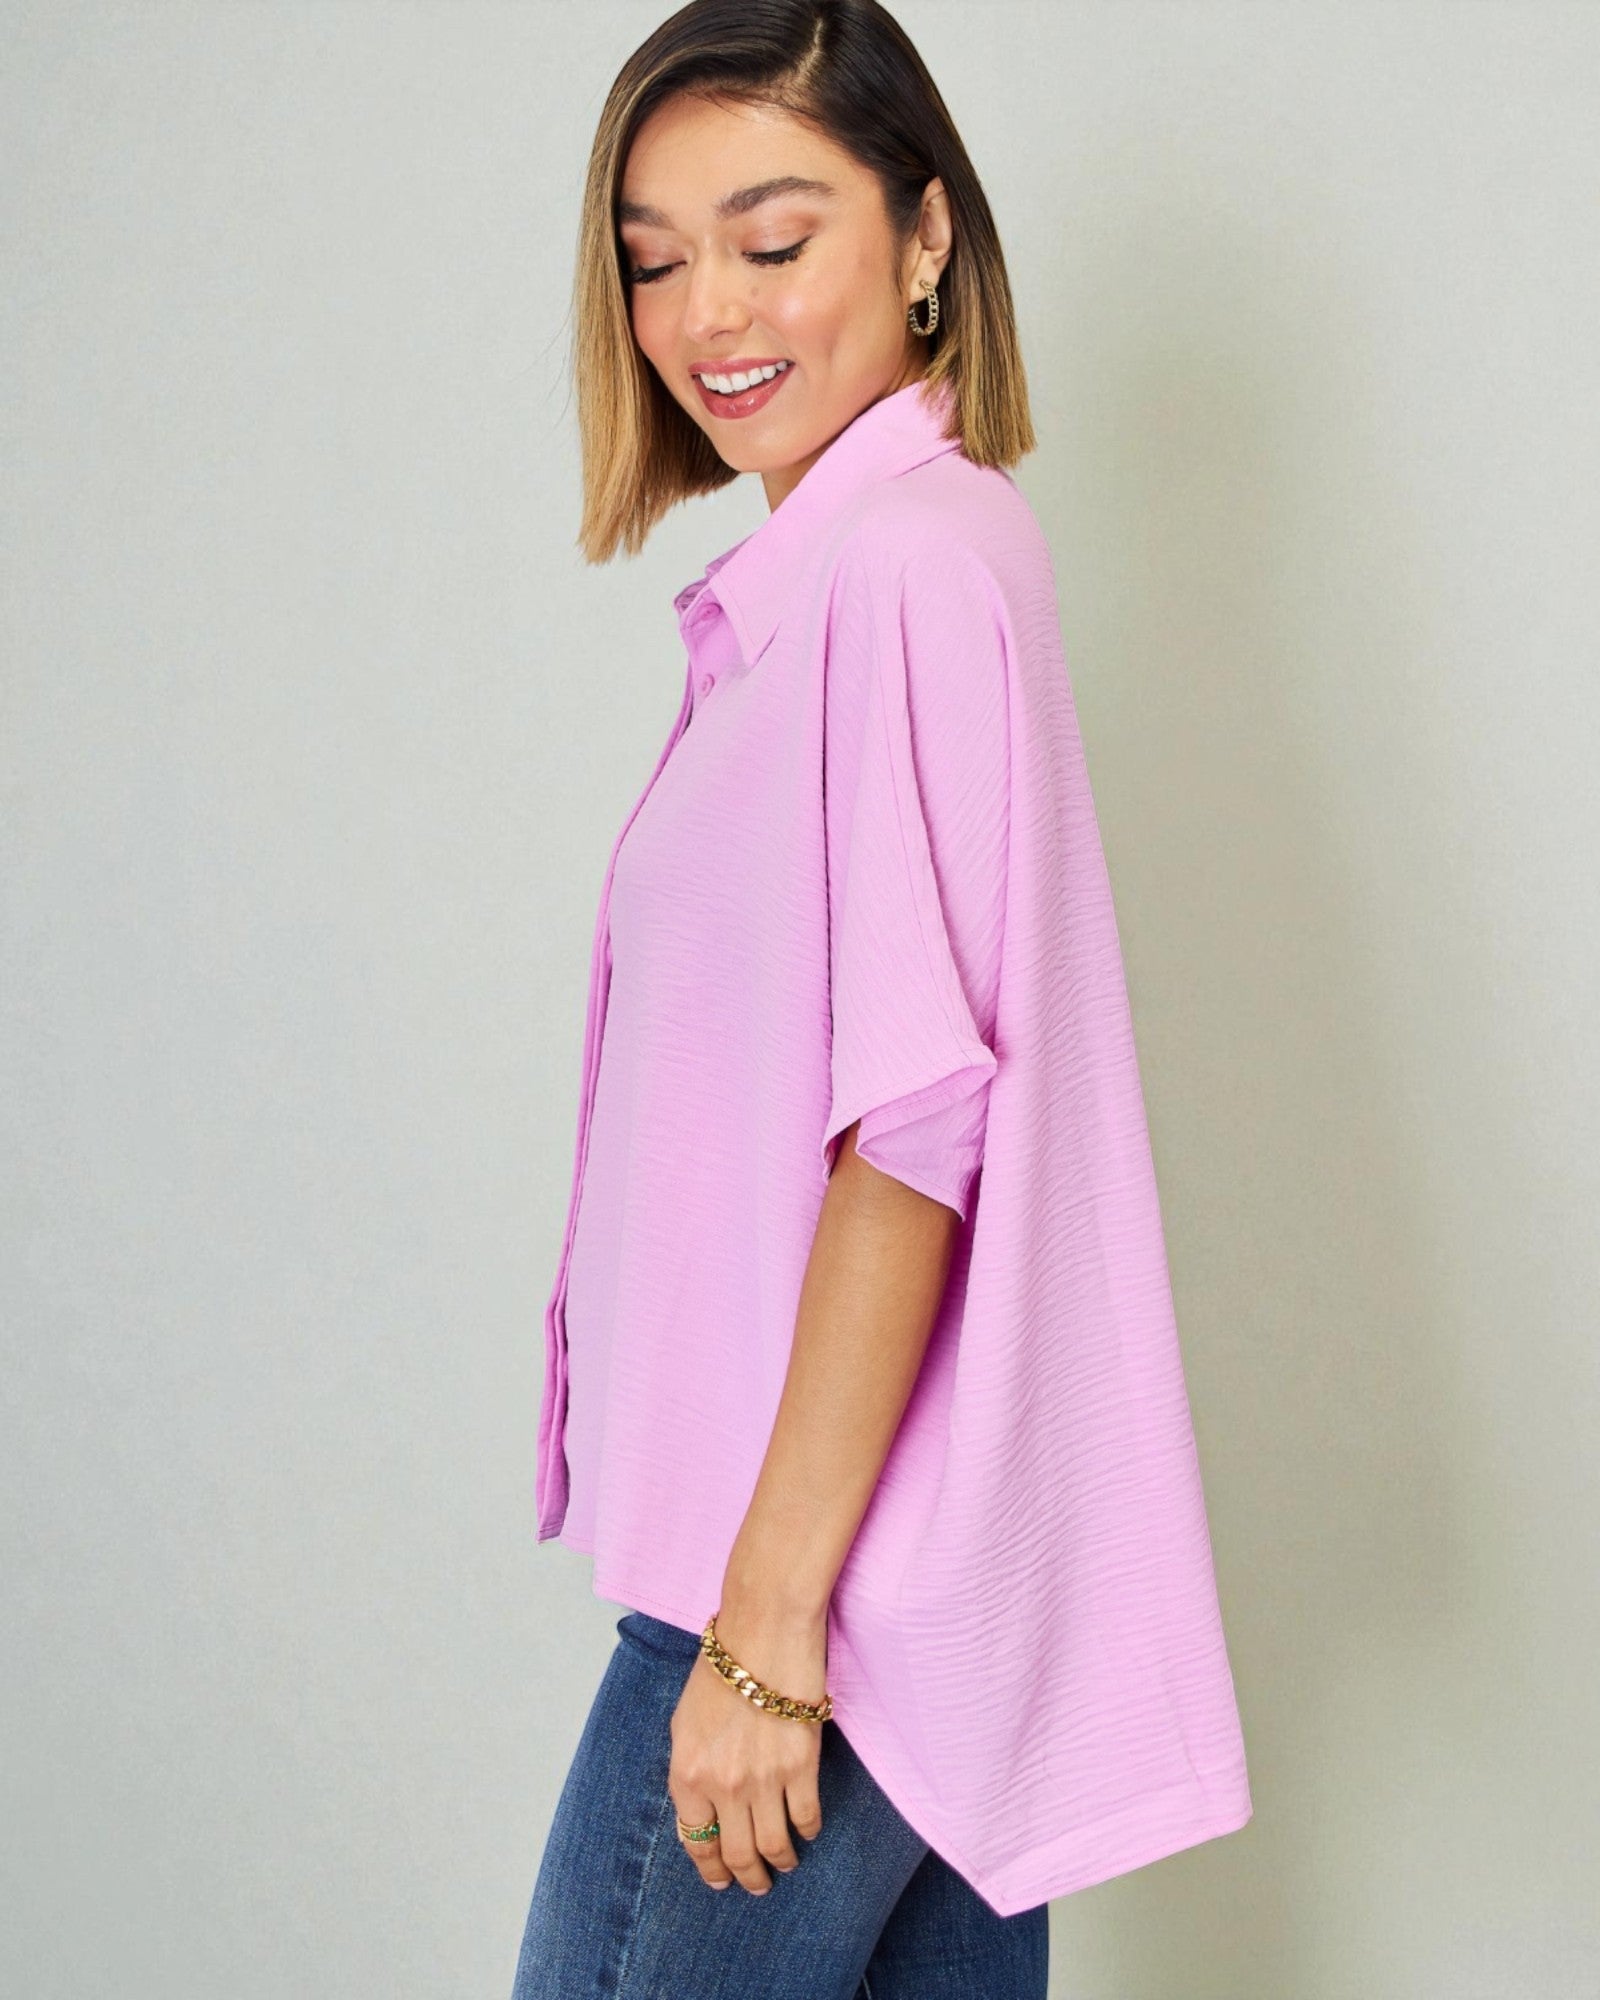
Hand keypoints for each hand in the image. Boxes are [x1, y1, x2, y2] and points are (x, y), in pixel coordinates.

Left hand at [667, 1602, 828, 1894]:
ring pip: (773, 1845)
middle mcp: (722, 1785)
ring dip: (780, 1862)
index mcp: (687, 1774)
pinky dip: (807, 1831)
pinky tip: (807, 1830)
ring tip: (784, 1864)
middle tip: (756, 1884)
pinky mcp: (801, 1766)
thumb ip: (691, 1769)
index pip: (696, 1842)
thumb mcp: (684, 1721)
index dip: (709, 1868)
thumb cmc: (721, 1667)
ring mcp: (764, 1779)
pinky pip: (806, 1818)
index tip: (720, 1881)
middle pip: (736, 1854)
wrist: (763, 1628)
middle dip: (747, 1877)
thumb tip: (702, 1810)